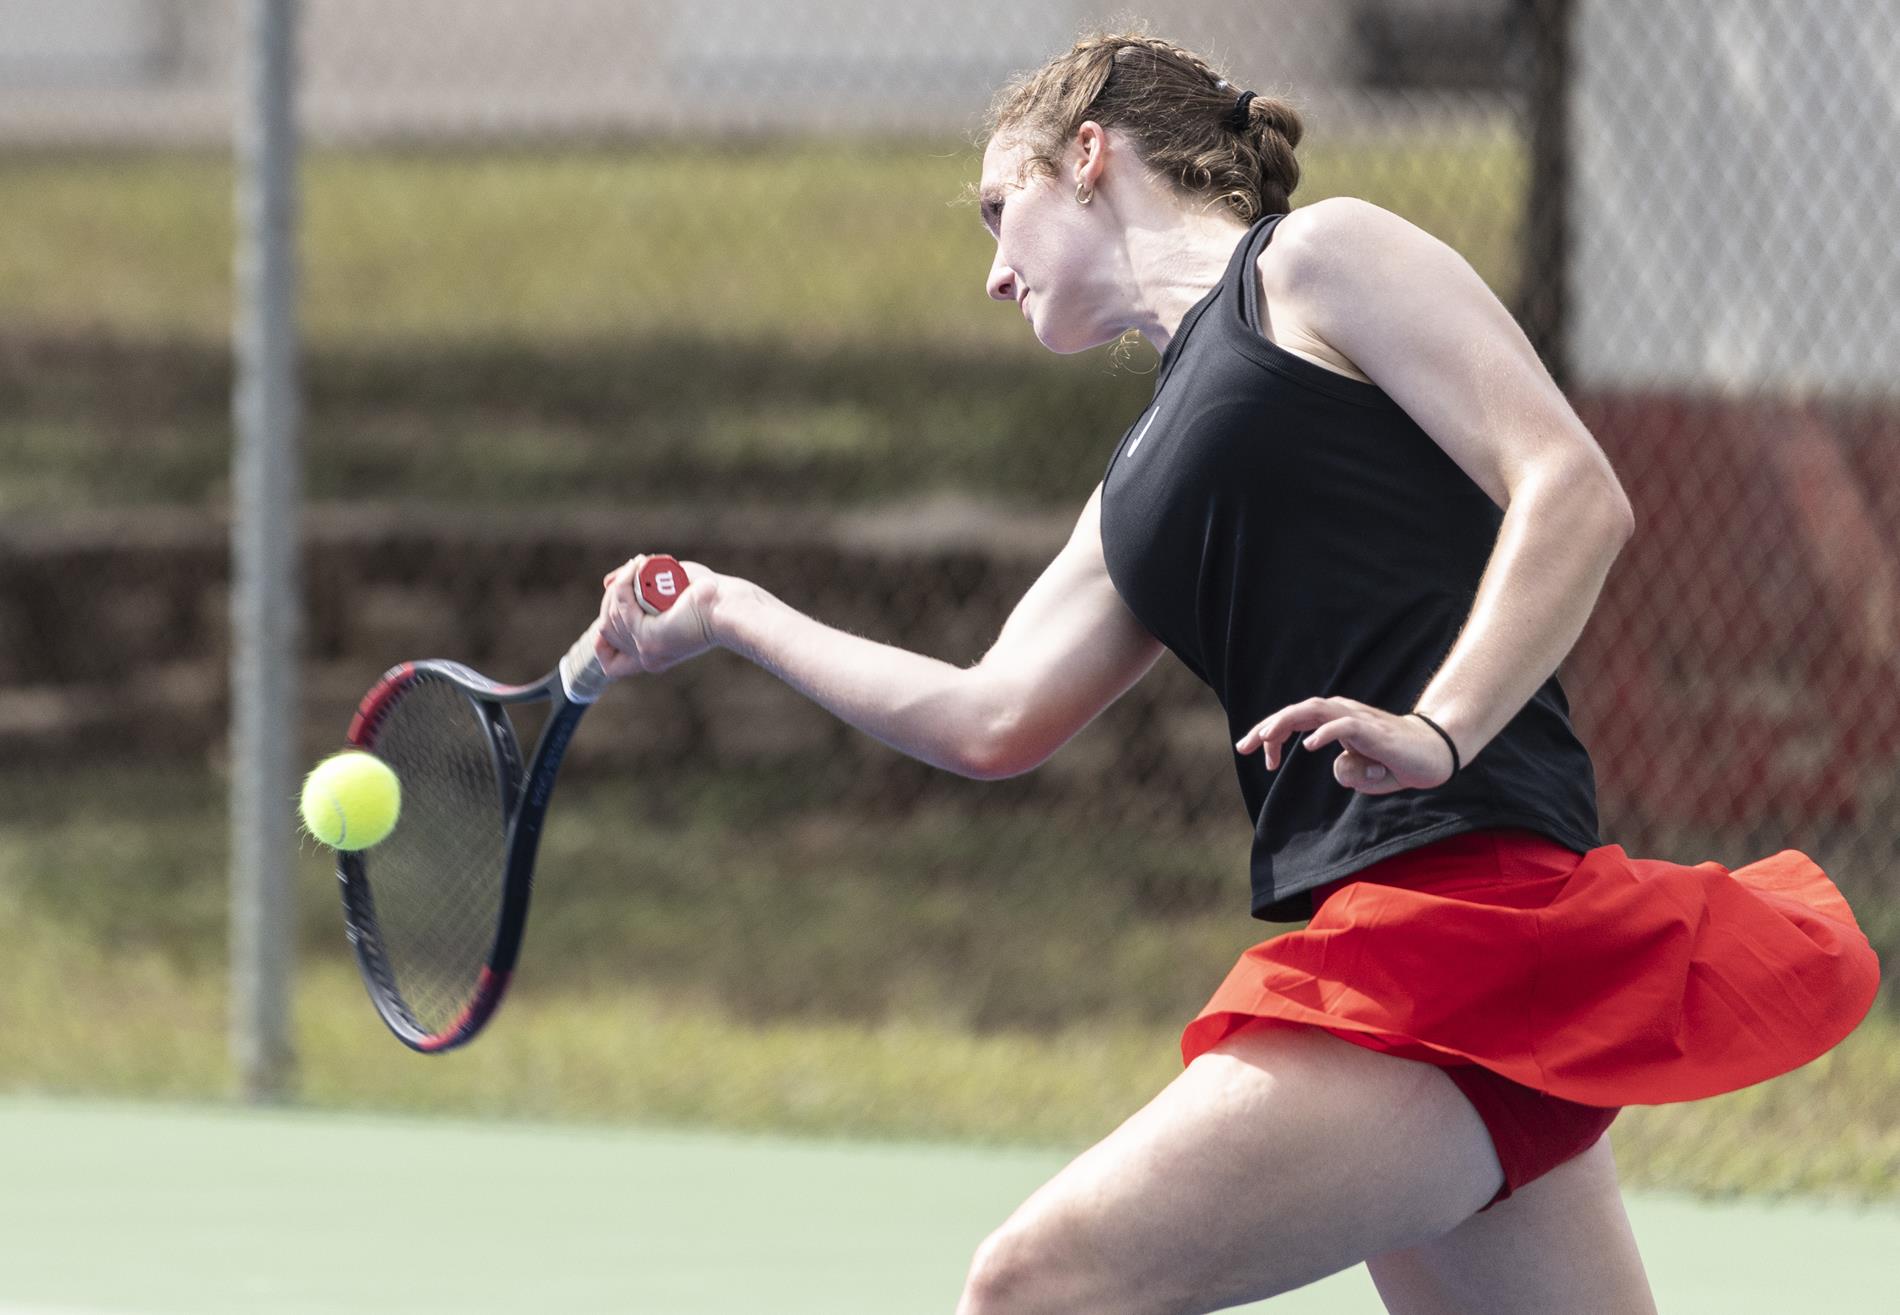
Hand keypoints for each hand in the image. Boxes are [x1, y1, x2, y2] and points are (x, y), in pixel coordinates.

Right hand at [596, 555, 721, 676]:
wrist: (731, 607)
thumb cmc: (709, 597)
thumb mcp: (667, 588)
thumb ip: (639, 586)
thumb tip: (607, 582)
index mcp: (653, 655)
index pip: (611, 664)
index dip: (601, 643)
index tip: (606, 611)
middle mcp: (647, 659)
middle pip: (606, 629)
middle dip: (613, 597)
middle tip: (634, 569)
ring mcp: (646, 650)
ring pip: (611, 616)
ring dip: (620, 585)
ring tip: (639, 564)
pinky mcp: (649, 638)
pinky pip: (622, 607)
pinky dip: (623, 584)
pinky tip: (635, 568)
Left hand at [1233, 696, 1455, 794]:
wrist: (1435, 755)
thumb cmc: (1396, 762)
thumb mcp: (1366, 774)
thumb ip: (1348, 772)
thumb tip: (1338, 768)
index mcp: (1335, 721)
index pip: (1296, 719)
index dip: (1272, 733)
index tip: (1256, 755)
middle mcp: (1344, 713)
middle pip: (1298, 711)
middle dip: (1268, 726)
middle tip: (1244, 746)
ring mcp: (1359, 719)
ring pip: (1315, 711)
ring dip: (1287, 722)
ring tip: (1265, 738)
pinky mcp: (1375, 731)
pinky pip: (1346, 726)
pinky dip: (1326, 732)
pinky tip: (1309, 745)